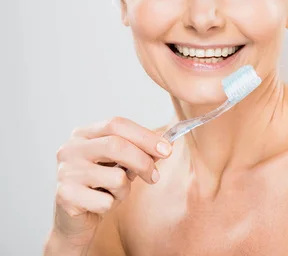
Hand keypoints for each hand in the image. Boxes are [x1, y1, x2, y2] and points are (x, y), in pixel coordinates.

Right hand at [49, 117, 171, 249]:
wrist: (75, 220)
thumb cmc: (101, 186)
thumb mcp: (121, 164)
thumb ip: (139, 152)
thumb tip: (166, 145)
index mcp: (83, 134)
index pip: (116, 124)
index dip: (145, 136)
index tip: (167, 149)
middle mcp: (70, 149)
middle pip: (117, 146)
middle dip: (143, 161)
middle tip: (155, 176)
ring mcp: (65, 172)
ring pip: (115, 177)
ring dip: (125, 190)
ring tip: (114, 193)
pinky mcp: (65, 196)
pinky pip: (106, 201)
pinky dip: (111, 206)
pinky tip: (100, 204)